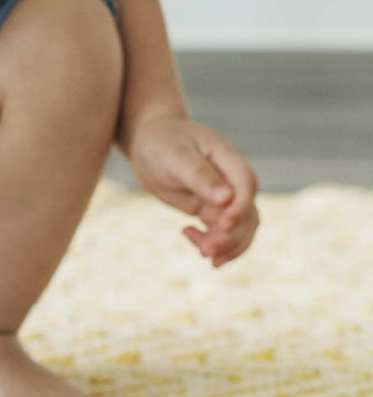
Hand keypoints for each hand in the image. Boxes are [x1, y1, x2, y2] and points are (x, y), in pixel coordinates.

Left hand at [125, 115, 258, 266]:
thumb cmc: (161, 143)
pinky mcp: (211, 209)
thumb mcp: (176, 156)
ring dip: (228, 245)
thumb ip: (200, 176)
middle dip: (232, 236)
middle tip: (206, 251)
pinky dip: (213, 242)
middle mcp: (231, 180)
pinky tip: (188, 234)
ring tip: (204, 254)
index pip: (247, 185)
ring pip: (240, 227)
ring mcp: (223, 196)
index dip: (240, 208)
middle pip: (248, 212)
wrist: (148, 143)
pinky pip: (223, 232)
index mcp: (227, 159)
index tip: (221, 226)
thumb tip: (226, 199)